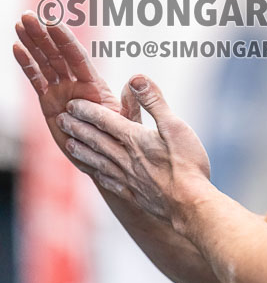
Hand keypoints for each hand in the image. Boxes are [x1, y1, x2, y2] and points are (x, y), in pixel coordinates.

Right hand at [13, 11, 121, 170]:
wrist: (103, 157)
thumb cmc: (119, 139)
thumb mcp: (127, 122)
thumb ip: (130, 104)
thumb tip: (136, 81)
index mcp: (93, 85)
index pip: (76, 57)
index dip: (64, 40)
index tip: (53, 21)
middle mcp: (76, 83)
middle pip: (57, 54)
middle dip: (43, 35)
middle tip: (29, 16)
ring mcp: (61, 91)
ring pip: (45, 62)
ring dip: (32, 43)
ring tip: (20, 23)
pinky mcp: (48, 102)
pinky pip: (36, 80)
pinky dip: (26, 64)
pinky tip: (17, 48)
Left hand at [56, 76, 210, 229]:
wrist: (190, 205)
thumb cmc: (187, 164)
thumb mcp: (175, 125)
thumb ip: (154, 101)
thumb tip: (136, 78)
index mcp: (134, 139)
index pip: (105, 121)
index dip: (87, 111)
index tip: (72, 104)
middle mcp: (126, 158)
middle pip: (96, 140)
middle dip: (77, 128)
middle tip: (61, 120)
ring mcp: (128, 178)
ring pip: (98, 161)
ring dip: (82, 151)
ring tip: (68, 145)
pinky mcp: (134, 194)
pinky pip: (109, 181)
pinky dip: (98, 174)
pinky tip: (95, 174)